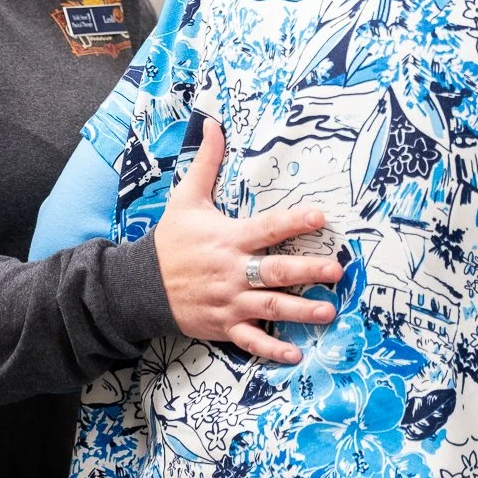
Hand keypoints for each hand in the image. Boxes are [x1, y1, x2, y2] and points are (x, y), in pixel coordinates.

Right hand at [154, 118, 341, 362]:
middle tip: (336, 271)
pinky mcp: (224, 325)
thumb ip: (206, 162)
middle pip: (276, 271)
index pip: (268, 227)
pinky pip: (251, 340)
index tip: (321, 216)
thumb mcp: (186, 197)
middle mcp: (233, 271)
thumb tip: (213, 124)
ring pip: (270, 307)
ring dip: (301, 310)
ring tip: (329, 311)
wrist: (140, 284)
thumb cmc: (171, 239)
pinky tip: (296, 353)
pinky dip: (272, 349)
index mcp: (228, 238)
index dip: (295, 221)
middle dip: (308, 271)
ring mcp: (229, 301)